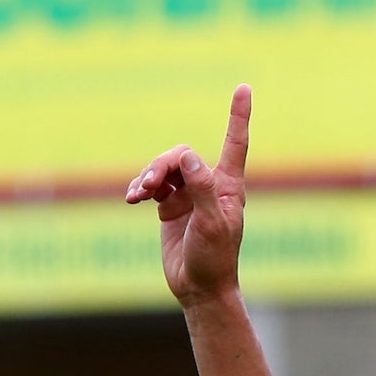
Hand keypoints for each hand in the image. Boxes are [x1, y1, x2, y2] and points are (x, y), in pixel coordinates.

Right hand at [125, 84, 251, 306]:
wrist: (198, 287)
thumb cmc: (214, 259)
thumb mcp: (212, 225)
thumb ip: (203, 189)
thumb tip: (189, 157)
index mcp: (229, 186)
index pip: (235, 143)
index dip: (238, 116)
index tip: (243, 88)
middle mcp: (209, 185)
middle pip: (182, 155)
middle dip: (162, 165)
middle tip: (148, 186)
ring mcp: (188, 194)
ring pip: (164, 168)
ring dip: (148, 175)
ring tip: (137, 194)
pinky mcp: (169, 206)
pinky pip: (151, 185)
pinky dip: (140, 187)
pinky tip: (132, 197)